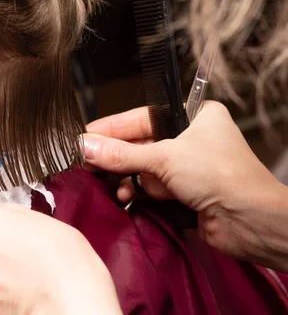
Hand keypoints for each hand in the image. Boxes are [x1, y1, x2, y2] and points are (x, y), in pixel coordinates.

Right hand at [83, 101, 287, 271]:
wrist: (251, 222)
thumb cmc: (221, 176)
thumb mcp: (164, 158)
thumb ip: (121, 154)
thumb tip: (85, 146)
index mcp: (195, 116)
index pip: (143, 117)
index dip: (113, 127)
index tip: (85, 135)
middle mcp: (191, 138)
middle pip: (140, 144)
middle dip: (116, 155)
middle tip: (85, 160)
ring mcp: (188, 166)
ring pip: (143, 166)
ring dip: (126, 176)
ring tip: (110, 184)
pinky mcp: (184, 191)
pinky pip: (151, 186)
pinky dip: (138, 191)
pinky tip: (127, 196)